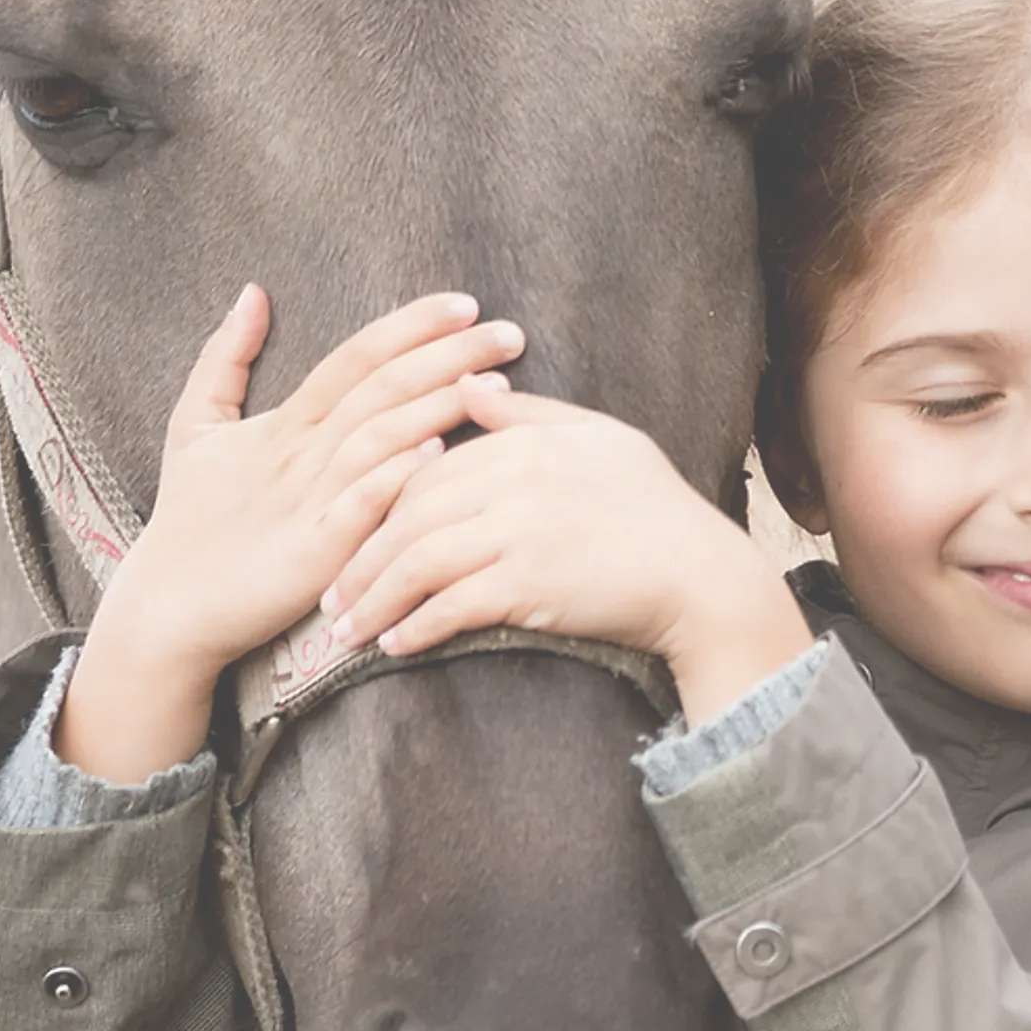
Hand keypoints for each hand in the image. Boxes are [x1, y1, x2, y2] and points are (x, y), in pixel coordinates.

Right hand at [54, 286, 525, 780]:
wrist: (167, 607)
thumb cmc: (189, 518)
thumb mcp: (195, 426)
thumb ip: (225, 358)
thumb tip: (252, 293)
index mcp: (285, 422)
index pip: (356, 358)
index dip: (409, 327)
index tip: (467, 304)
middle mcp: (299, 453)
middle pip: (380, 388)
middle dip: (447, 355)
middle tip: (509, 332)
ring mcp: (306, 501)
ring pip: (377, 437)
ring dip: (437, 405)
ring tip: (495, 385)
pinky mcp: (311, 552)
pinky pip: (357, 507)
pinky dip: (393, 475)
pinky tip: (436, 450)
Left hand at [327, 378, 814, 725]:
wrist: (701, 576)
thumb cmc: (654, 507)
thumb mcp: (598, 439)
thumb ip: (529, 414)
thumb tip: (468, 385)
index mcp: (524, 439)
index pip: (424, 466)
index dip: (378, 504)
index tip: (349, 537)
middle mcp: (515, 479)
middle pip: (407, 515)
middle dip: (358, 560)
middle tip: (329, 599)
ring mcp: (520, 531)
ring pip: (418, 561)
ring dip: (375, 601)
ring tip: (348, 632)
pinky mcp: (530, 584)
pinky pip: (452, 604)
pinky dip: (417, 627)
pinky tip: (396, 646)